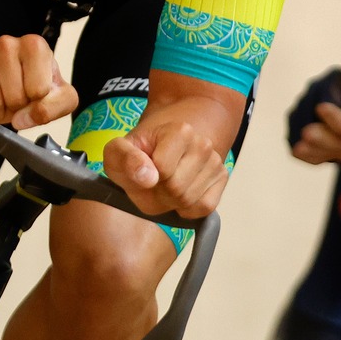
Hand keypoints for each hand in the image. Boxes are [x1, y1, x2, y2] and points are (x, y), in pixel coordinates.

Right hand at [0, 34, 76, 129]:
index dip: (36, 102)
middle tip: (13, 101)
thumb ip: (51, 109)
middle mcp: (8, 43)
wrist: (0, 73)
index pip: (39, 92)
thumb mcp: (58, 96)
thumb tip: (22, 119)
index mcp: (35, 46)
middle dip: (14, 109)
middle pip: (14, 98)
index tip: (33, 94)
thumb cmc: (32, 82)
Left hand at [104, 117, 227, 218]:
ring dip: (171, 202)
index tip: (142, 170)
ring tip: (165, 184)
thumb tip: (147, 177)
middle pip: (177, 189)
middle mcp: (203, 144)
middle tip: (153, 181)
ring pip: (190, 200)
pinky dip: (189, 209)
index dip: (146, 179)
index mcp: (180, 131)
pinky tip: (180, 193)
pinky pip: (205, 207)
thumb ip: (125, 159)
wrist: (162, 143)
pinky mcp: (222, 177)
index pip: (162, 171)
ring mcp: (215, 161)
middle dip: (158, 193)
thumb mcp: (119, 150)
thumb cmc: (139, 151)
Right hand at [287, 65, 340, 164]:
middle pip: (309, 130)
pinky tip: (337, 152)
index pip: (324, 108)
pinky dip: (320, 157)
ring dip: (329, 153)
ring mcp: (298, 113)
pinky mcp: (294, 130)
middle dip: (336, 145)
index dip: (340, 128)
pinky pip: (299, 152)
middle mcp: (309, 94)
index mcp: (332, 81)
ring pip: (302, 144)